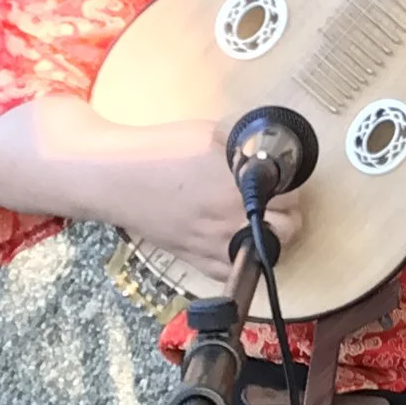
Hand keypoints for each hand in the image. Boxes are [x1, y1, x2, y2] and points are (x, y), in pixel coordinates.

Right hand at [96, 119, 302, 284]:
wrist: (114, 178)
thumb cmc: (160, 151)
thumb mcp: (212, 133)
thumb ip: (245, 144)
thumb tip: (270, 144)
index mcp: (239, 188)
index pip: (292, 196)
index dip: (290, 185)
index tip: (283, 180)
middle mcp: (231, 222)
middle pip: (288, 229)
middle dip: (288, 213)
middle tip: (277, 201)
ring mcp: (213, 246)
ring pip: (267, 255)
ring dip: (272, 237)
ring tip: (261, 220)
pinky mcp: (194, 260)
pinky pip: (231, 271)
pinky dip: (241, 259)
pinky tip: (237, 241)